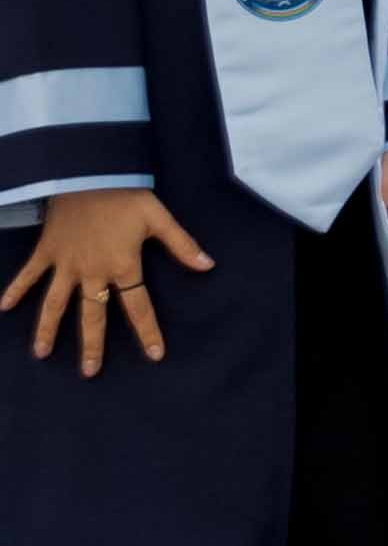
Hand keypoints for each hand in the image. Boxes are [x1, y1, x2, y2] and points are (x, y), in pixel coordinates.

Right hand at [11, 189, 208, 375]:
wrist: (89, 172)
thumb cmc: (126, 195)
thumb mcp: (159, 217)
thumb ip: (182, 244)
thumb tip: (208, 266)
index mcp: (123, 265)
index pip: (138, 306)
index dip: (148, 331)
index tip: (155, 354)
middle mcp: (92, 272)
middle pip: (92, 314)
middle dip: (92, 345)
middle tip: (90, 373)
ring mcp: (66, 264)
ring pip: (54, 303)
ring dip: (47, 328)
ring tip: (42, 354)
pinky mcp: (47, 251)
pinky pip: (28, 274)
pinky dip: (15, 289)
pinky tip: (3, 307)